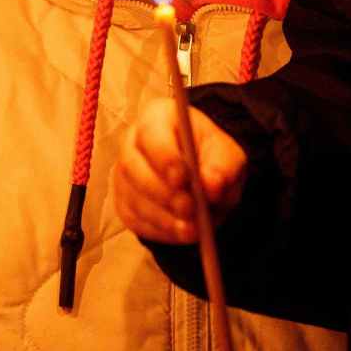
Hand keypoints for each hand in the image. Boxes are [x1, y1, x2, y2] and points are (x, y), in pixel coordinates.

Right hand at [111, 99, 247, 244]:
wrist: (203, 178)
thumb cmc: (211, 158)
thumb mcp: (227, 155)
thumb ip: (223, 167)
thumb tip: (212, 186)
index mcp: (157, 118)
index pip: (151, 134)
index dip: (164, 158)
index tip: (183, 180)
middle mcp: (132, 143)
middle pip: (133, 167)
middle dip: (162, 192)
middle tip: (189, 210)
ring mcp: (124, 174)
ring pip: (132, 196)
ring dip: (162, 217)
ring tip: (191, 229)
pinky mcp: (123, 201)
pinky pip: (132, 218)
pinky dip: (157, 230)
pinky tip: (179, 233)